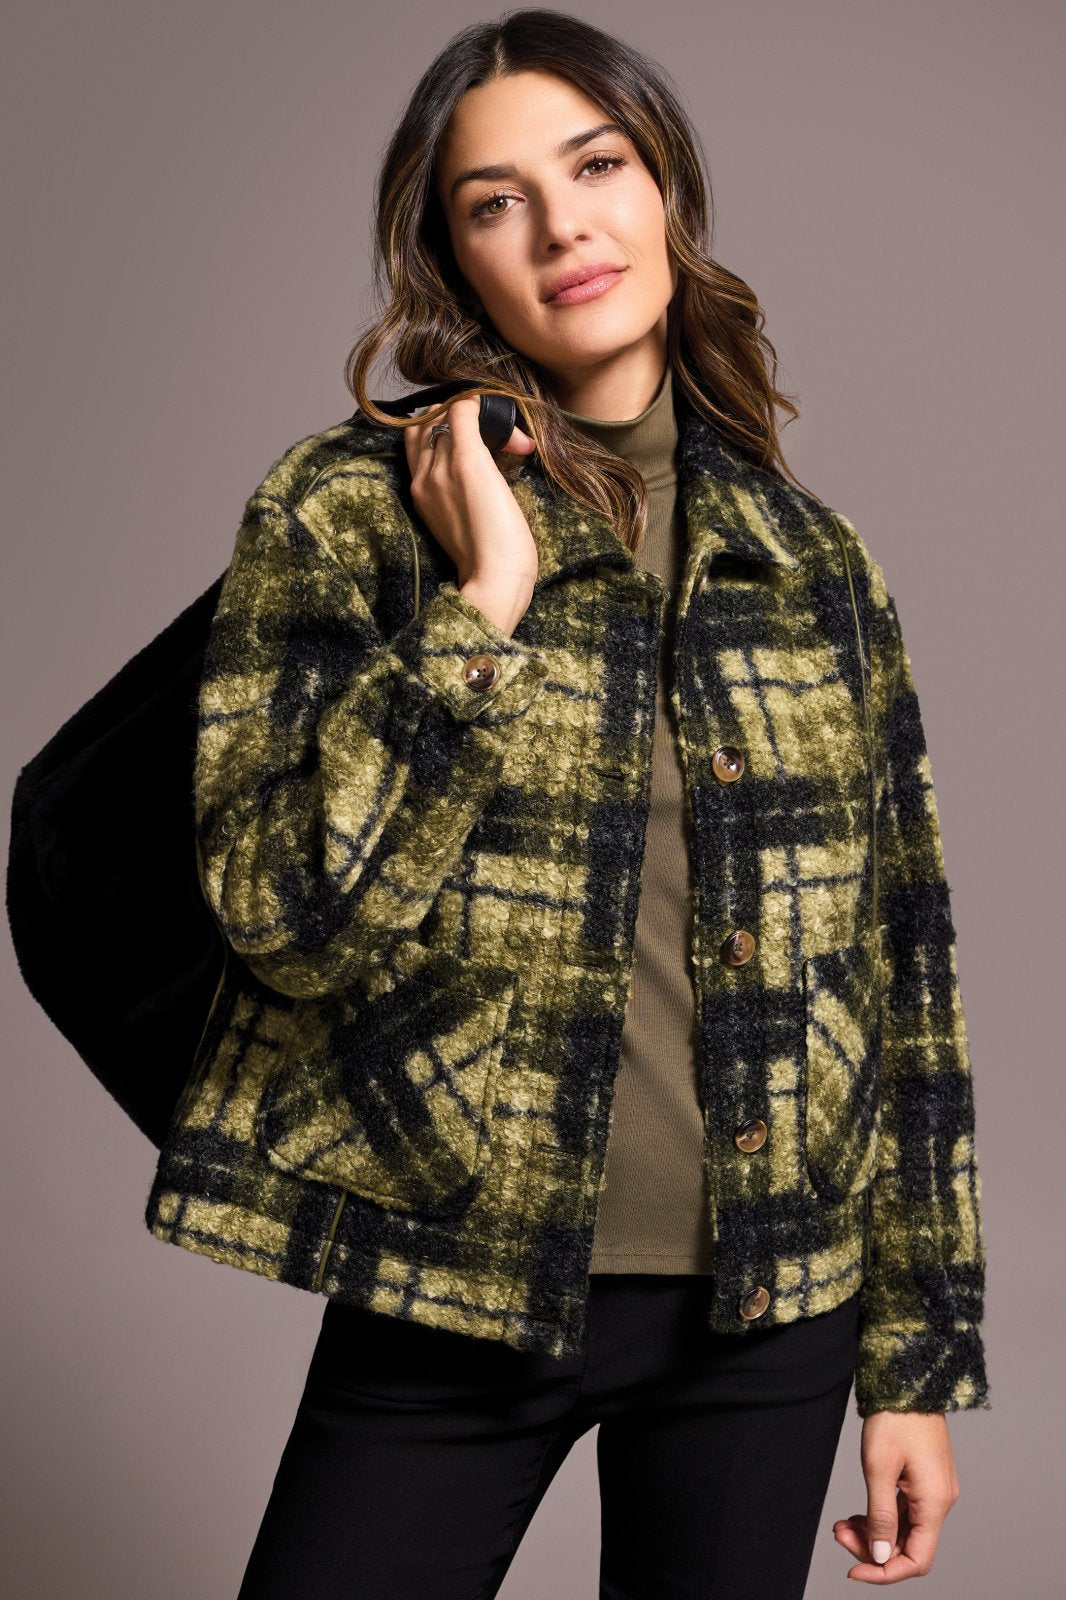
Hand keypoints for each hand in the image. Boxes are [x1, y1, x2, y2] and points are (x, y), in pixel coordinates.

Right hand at [402, 393, 538, 594]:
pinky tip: (508, 424)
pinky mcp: (466, 461)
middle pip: (427, 422)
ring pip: (447, 414)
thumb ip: (465, 496)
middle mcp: (423, 477)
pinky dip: (483, 406)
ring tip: (510, 439)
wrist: (494, 580)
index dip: (443, 430)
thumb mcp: (466, 524)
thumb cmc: (490, 561)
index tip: (479, 444)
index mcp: (420, 494)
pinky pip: (463, 410)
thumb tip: (486, 476)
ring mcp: (441, 468)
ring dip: (479, 415)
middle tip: (496, 437)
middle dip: (456, 418)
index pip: (416, 440)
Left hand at [833, 1412, 959, 1582]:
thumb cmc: (894, 1420)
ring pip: (903, 1529)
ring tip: (842, 1524)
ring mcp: (933, 1490)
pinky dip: (881, 1516)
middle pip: (907, 1546)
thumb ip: (880, 1516)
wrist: (907, 1380)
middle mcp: (939, 1501)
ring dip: (873, 1532)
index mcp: (934, 1503)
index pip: (916, 1560)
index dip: (884, 1572)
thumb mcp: (879, 1469)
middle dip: (872, 1547)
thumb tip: (880, 1556)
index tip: (853, 1569)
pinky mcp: (924, 1480)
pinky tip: (858, 1514)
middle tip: (838, 1533)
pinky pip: (904, 1511)